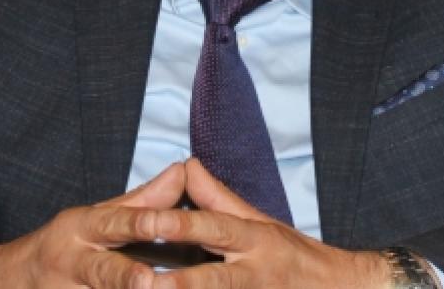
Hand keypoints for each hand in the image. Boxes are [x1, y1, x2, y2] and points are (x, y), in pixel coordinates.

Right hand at [0, 162, 185, 288]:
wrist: (8, 281)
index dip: (140, 223)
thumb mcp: (96, 217)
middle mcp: (73, 261)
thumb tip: (182, 171)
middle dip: (124, 277)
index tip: (166, 223)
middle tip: (148, 281)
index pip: (114, 223)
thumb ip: (141, 201)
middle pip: (102, 270)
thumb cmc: (65, 244)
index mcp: (82, 228)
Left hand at [150, 158, 389, 288]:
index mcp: (255, 240)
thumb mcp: (260, 222)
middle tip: (148, 282)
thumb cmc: (294, 256)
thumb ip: (219, 199)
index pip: (215, 228)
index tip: (150, 221)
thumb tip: (187, 167)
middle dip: (182, 282)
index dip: (182, 225)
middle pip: (216, 279)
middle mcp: (256, 273)